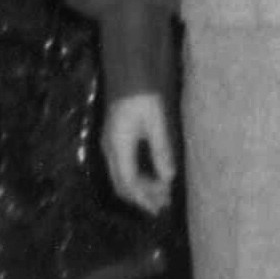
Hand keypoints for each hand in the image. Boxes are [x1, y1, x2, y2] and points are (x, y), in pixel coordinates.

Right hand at [101, 93, 175, 214]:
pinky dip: (137, 176)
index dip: (144, 197)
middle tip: (163, 205)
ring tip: (161, 194)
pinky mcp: (115, 140)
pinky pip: (123, 167)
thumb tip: (169, 177)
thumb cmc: (143, 94)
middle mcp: (110, 149)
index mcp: (119, 146)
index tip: (161, 205)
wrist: (128, 73)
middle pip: (123, 184)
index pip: (129, 182)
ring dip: (140, 188)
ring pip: (122, 177)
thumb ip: (162, 148)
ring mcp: (110, 145)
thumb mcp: (156, 120)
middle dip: (142, 197)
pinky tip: (153, 176)